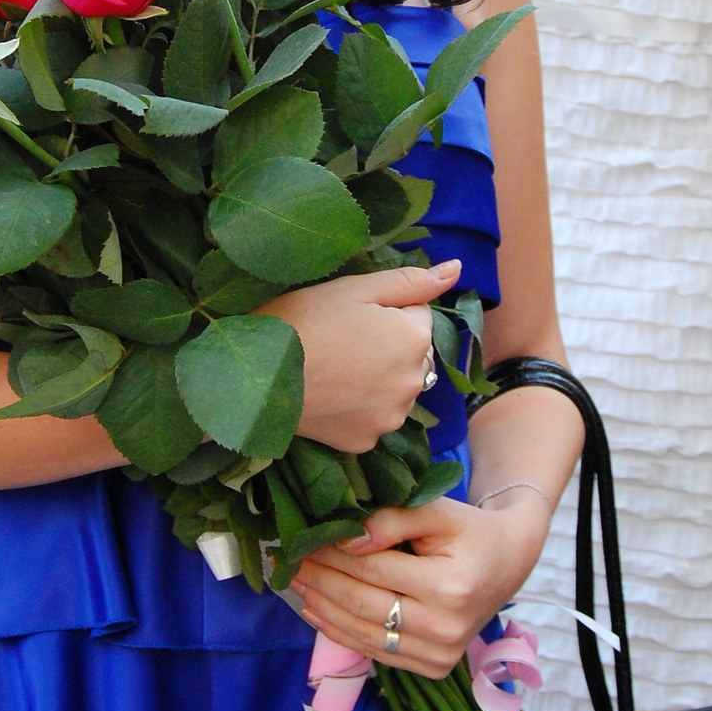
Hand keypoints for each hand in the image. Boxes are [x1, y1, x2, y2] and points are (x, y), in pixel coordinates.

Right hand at [262, 261, 459, 452]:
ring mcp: (391, 417)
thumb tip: (456, 269)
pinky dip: (358, 407)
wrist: (255, 375)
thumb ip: (411, 280)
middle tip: (341, 339)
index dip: (385, 310)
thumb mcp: (354, 288)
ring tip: (334, 367)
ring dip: (377, 378)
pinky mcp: (366, 441)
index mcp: (415, 338)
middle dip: (388, 345)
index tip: (351, 314)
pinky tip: (329, 394)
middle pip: (411, 354)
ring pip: (394, 387)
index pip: (417, 314)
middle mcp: (414, 382)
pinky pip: (373, 416)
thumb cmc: (302, 320)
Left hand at [291, 490, 550, 679]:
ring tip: (295, 583)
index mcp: (449, 587)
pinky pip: (377, 652)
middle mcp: (446, 628)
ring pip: (364, 633)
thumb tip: (347, 540)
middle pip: (363, 603)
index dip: (332, 554)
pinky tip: (317, 611)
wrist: (506, 563)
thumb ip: (392, 520)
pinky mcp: (434, 668)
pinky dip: (341, 632)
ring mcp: (440, 655)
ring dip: (323, 608)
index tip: (302, 539)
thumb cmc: (468, 531)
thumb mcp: (437, 511)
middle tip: (287, 560)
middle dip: (320, 580)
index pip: (373, 569)